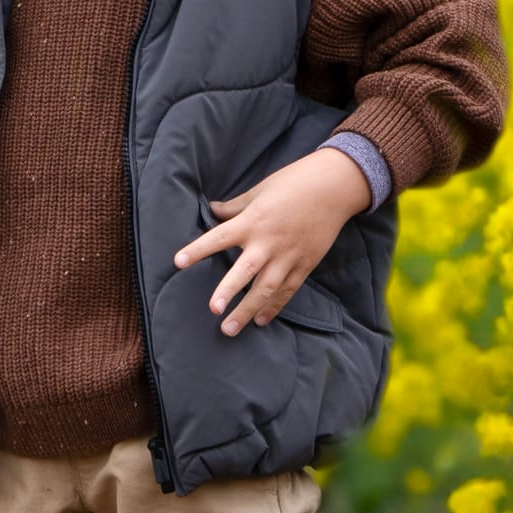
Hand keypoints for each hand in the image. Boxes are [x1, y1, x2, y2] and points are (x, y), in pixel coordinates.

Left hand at [172, 146, 371, 335]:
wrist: (334, 187)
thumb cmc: (294, 183)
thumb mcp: (260, 190)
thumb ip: (234, 206)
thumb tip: (213, 210)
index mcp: (253, 221)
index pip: (219, 237)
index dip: (197, 250)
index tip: (178, 262)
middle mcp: (268, 242)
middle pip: (245, 272)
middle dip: (228, 292)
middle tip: (213, 310)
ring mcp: (288, 256)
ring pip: (266, 289)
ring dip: (248, 310)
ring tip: (229, 329)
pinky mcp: (304, 265)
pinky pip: (287, 291)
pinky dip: (274, 307)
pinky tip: (261, 320)